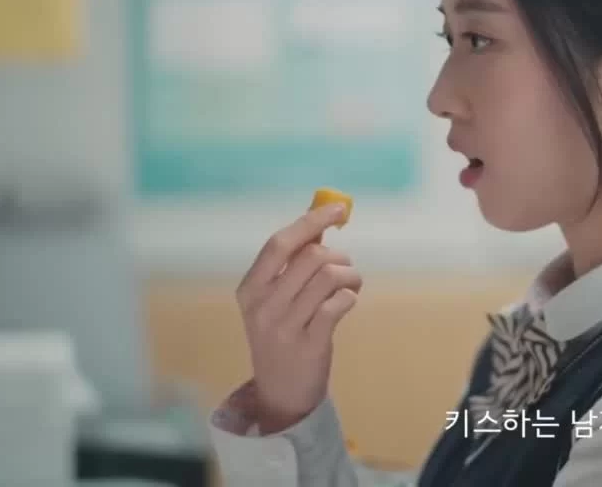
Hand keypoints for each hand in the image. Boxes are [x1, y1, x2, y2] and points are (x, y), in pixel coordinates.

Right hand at [235, 204, 362, 433]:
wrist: (281, 392)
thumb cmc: (284, 334)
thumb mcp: (276, 300)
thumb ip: (292, 264)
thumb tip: (320, 223)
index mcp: (250, 288)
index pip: (280, 243)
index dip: (311, 221)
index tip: (338, 208)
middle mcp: (262, 306)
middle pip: (311, 257)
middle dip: (339, 256)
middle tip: (346, 269)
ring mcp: (284, 327)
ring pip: (329, 277)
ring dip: (350, 276)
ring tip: (350, 287)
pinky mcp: (309, 344)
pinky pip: (338, 304)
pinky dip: (349, 297)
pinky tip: (347, 303)